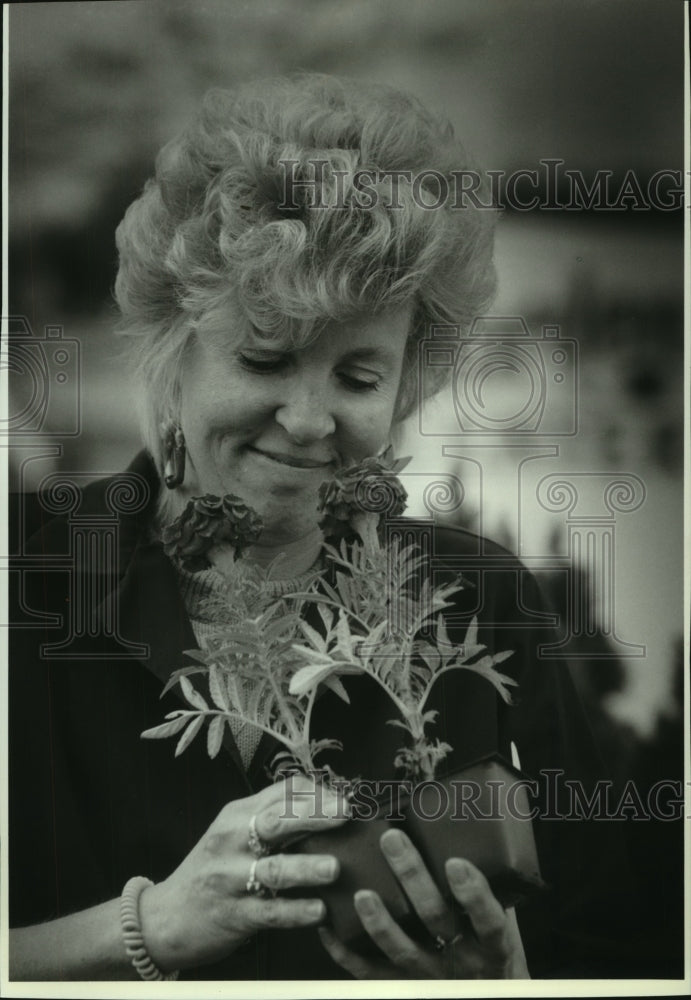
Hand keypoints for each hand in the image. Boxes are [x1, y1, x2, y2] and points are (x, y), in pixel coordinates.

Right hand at [140, 774, 348, 971]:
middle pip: (276, 821)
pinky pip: (269, 912)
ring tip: (335, 868)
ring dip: (306, 867)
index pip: (282, 793)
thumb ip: (272, 818)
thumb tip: (328, 806)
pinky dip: (296, 911)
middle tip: (346, 814)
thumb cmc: (213, 869)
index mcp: (238, 814)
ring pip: (273, 870)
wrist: (166, 916)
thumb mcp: (234, 833)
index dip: (318, 794)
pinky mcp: (232, 914)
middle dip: (314, 816)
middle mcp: (231, 840)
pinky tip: (319, 911)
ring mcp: (230, 878)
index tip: (347, 800)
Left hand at [318, 829, 529, 978]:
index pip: (488, 921)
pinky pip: (372, 974)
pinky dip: (347, 952)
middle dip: (412, 878)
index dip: (473, 894)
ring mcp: (431, 976)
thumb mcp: (508, 922)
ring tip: (361, 893)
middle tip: (392, 840)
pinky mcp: (405, 987)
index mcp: (492, 946)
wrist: (490, 998)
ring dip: (380, 921)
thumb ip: (492, 886)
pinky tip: (329, 927)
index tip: (455, 862)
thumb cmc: (496, 954)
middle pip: (436, 920)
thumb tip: (472, 828)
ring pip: (402, 952)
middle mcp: (461, 961)